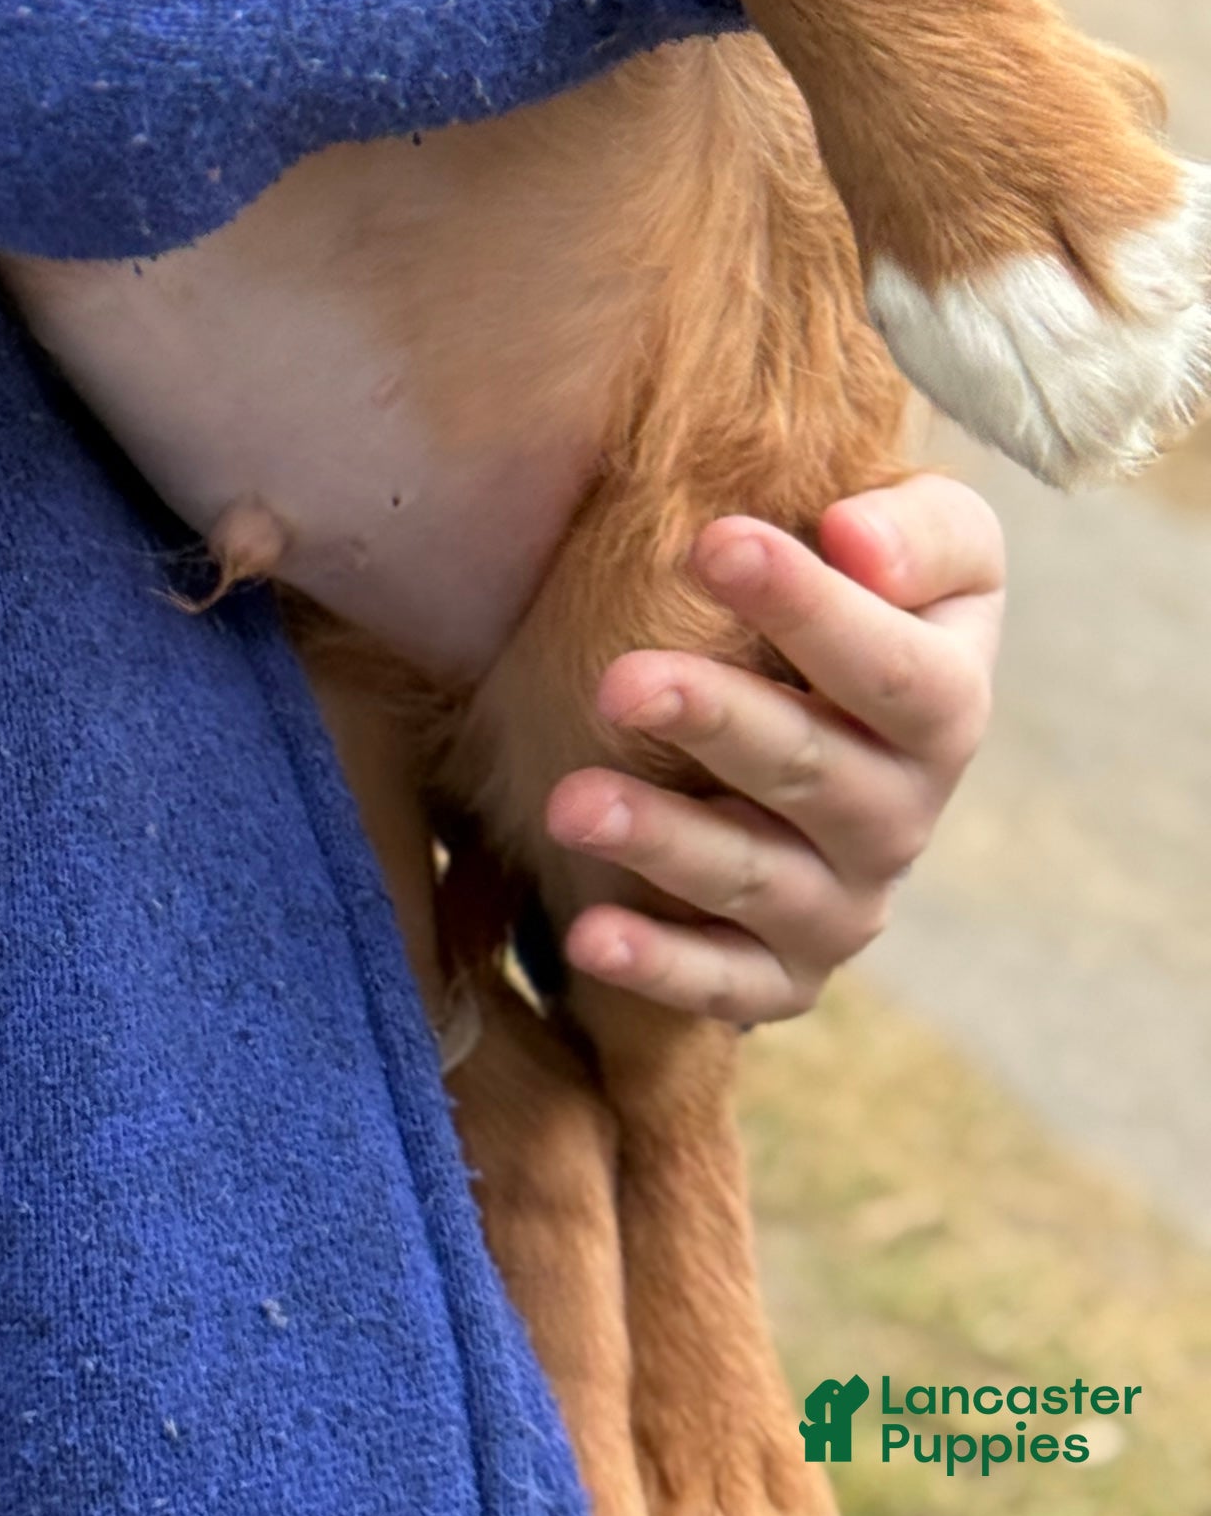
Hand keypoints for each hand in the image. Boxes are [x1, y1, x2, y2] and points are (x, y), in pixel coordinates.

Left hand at [542, 474, 1004, 1023]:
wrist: (826, 706)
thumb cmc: (862, 594)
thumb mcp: (922, 539)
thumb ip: (919, 531)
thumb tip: (856, 537)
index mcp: (945, 702)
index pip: (900, 671)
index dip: (812, 610)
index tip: (714, 541)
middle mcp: (901, 812)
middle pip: (817, 775)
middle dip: (717, 725)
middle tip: (621, 684)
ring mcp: (844, 899)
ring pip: (758, 880)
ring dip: (666, 843)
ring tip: (572, 805)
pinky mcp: (783, 968)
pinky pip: (729, 984)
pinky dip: (662, 966)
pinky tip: (587, 937)